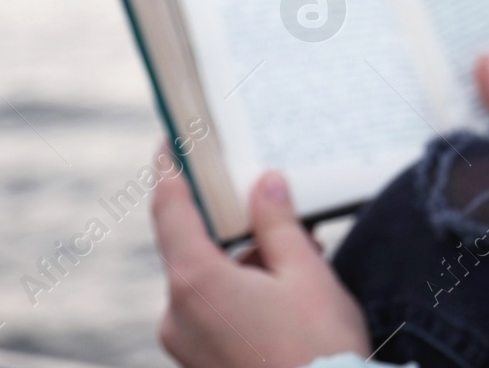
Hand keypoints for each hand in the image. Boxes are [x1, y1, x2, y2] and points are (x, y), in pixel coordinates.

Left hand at [151, 164, 368, 367]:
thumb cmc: (317, 349)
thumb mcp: (306, 273)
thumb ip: (278, 223)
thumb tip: (264, 184)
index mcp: (196, 281)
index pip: (170, 208)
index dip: (170, 170)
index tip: (170, 141)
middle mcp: (177, 314)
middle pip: (194, 246)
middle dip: (235, 224)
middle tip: (276, 206)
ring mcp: (184, 343)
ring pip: (206, 281)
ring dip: (244, 262)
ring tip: (300, 256)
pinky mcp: (198, 363)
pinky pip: (211, 311)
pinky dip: (239, 292)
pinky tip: (284, 292)